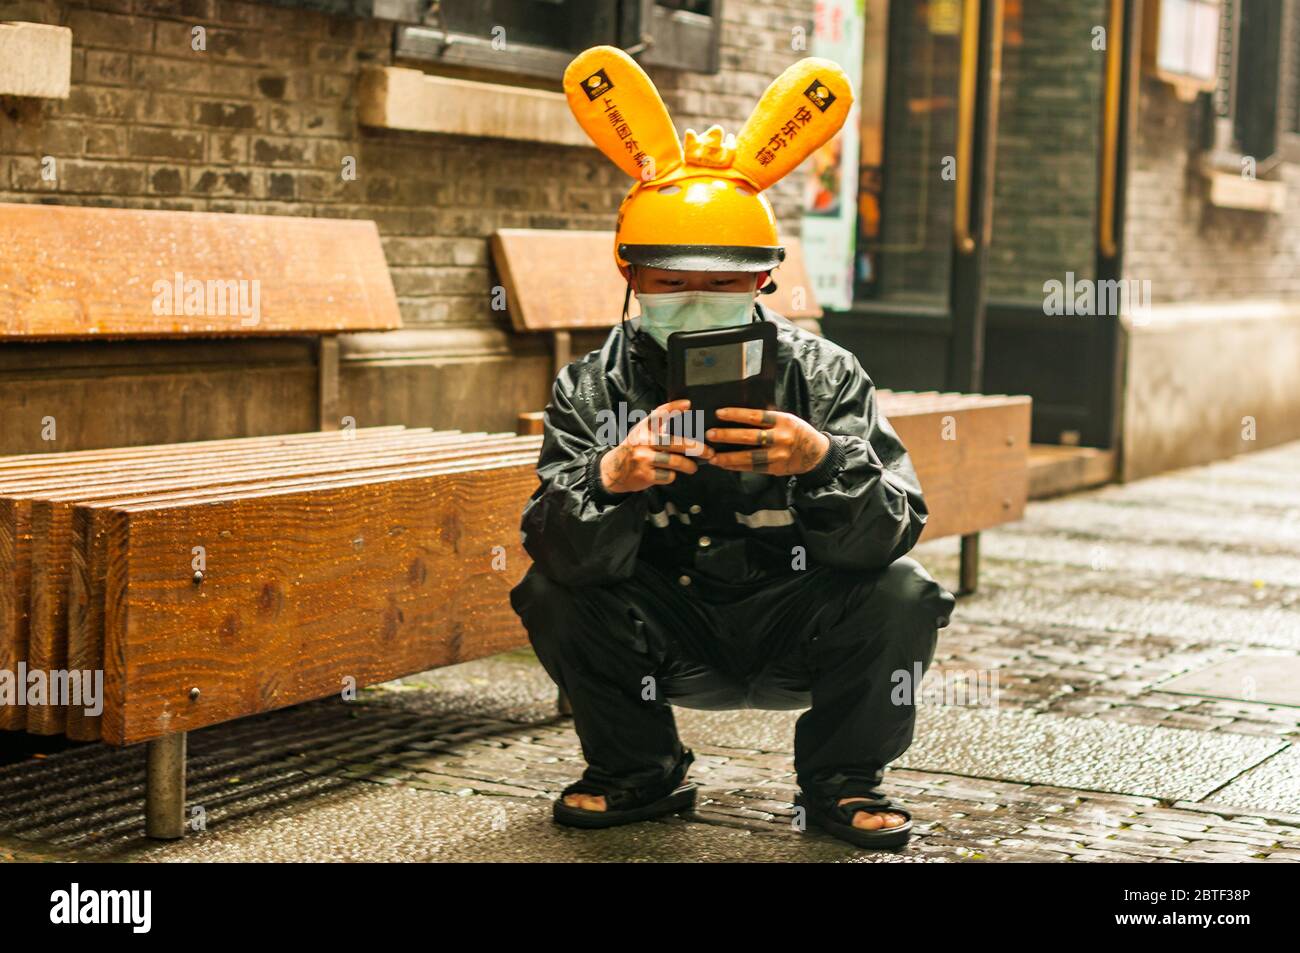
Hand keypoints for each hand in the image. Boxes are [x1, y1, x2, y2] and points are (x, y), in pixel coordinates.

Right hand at [599, 399, 714, 492]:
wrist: (614, 470)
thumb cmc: (634, 448)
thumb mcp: (643, 431)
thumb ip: (661, 420)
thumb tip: (685, 406)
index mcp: (643, 429)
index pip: (657, 414)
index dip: (672, 407)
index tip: (688, 404)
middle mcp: (643, 441)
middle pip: (674, 443)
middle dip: (696, 448)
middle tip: (708, 452)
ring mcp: (643, 458)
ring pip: (674, 462)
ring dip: (688, 466)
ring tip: (693, 467)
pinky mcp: (644, 475)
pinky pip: (667, 476)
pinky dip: (672, 476)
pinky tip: (671, 474)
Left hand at [706, 407, 829, 474]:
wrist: (816, 454)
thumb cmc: (797, 432)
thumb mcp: (786, 418)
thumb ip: (768, 417)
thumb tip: (739, 414)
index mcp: (783, 421)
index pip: (756, 416)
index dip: (736, 414)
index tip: (719, 413)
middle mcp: (780, 438)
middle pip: (749, 437)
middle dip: (727, 436)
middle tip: (710, 435)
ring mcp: (778, 455)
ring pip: (749, 457)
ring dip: (729, 457)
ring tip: (713, 457)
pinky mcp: (776, 468)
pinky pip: (753, 468)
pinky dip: (737, 466)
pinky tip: (725, 465)